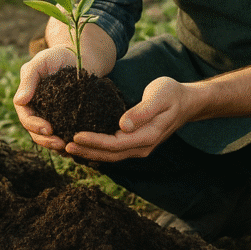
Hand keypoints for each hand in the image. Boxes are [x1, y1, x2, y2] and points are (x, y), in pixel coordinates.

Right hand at [13, 46, 76, 151]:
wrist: (80, 55)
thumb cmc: (57, 55)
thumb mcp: (41, 62)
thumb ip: (29, 79)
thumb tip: (20, 101)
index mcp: (28, 99)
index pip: (26, 118)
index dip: (34, 126)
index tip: (48, 129)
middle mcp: (38, 110)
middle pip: (36, 132)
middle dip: (46, 140)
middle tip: (60, 144)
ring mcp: (52, 116)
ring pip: (50, 137)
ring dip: (56, 145)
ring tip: (69, 148)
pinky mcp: (68, 118)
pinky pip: (65, 133)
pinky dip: (70, 141)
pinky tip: (79, 145)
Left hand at [66, 76, 194, 161]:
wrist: (186, 102)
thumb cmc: (171, 94)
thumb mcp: (159, 96)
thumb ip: (142, 111)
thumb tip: (123, 125)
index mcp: (148, 136)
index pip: (116, 144)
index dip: (95, 142)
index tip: (76, 135)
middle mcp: (143, 147)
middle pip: (110, 154)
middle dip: (87, 151)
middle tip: (64, 145)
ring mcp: (140, 147)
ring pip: (111, 155)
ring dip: (90, 153)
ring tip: (68, 148)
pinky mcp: (136, 143)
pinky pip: (114, 150)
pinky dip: (97, 150)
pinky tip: (84, 144)